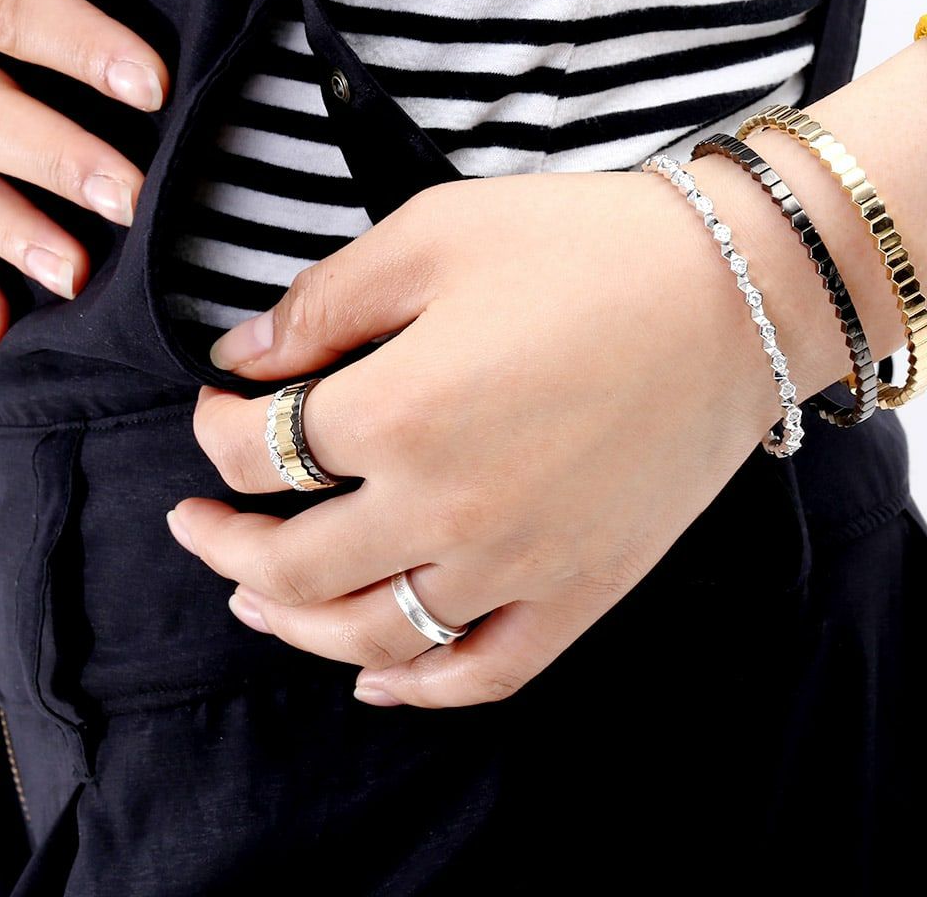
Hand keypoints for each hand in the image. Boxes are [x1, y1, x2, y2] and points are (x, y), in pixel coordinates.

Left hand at [169, 170, 781, 708]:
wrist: (734, 288)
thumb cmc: (581, 247)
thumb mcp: (430, 235)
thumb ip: (321, 303)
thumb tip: (241, 357)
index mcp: (398, 413)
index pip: (257, 452)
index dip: (214, 430)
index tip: (215, 406)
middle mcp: (446, 510)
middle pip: (292, 564)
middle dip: (222, 542)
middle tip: (192, 525)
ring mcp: (516, 567)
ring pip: (370, 636)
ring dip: (293, 624)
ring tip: (252, 599)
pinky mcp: (579, 594)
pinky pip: (484, 674)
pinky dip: (418, 690)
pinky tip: (374, 681)